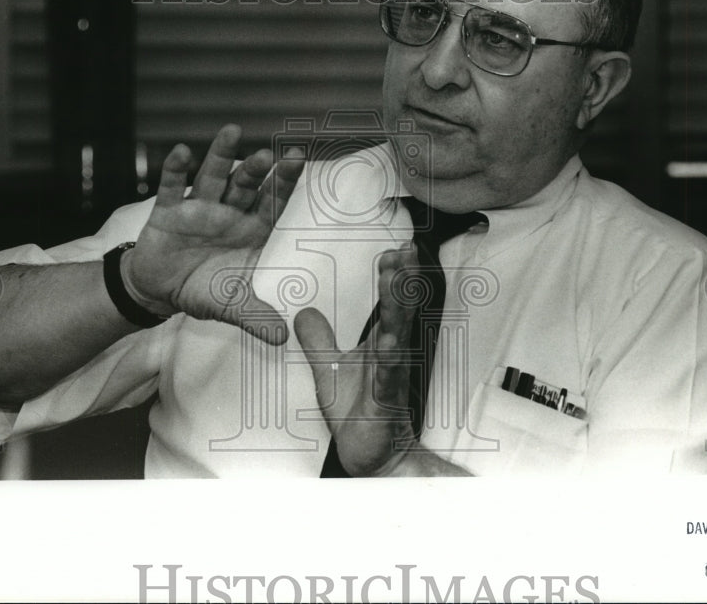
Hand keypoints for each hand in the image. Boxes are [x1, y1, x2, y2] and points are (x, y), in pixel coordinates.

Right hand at [124, 124, 304, 343]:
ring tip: (232, 132)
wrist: (160, 291)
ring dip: (221, 156)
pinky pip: (172, 186)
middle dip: (255, 171)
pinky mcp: (168, 210)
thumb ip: (255, 318)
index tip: (297, 159)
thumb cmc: (203, 290)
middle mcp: (229, 212)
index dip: (285, 183)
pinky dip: (176, 169)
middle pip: (245, 186)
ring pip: (213, 177)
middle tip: (266, 155)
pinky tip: (183, 152)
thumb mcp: (231, 307)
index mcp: (251, 229)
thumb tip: (282, 339)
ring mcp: (199, 207)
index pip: (273, 202)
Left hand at [293, 247, 418, 475]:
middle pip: (398, 311)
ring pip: (396, 335)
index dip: (392, 277)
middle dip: (401, 280)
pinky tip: (389, 340)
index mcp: (380, 345)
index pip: (388, 303)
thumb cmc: (360, 413)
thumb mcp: (329, 370)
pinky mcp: (385, 401)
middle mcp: (390, 355)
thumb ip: (318, 341)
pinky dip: (389, 357)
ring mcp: (390, 377)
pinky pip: (388, 376)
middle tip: (403, 251)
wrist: (374, 456)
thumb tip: (303, 313)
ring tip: (398, 279)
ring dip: (398, 307)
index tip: (394, 249)